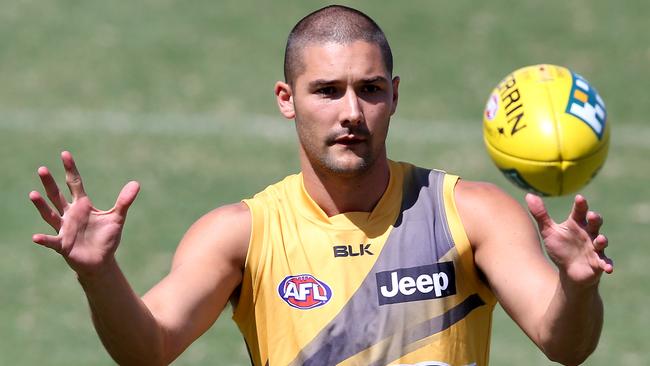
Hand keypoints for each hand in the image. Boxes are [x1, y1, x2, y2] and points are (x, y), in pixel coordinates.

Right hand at [29, 151, 139, 276]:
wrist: (101, 261)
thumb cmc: (106, 238)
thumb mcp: (117, 218)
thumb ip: (124, 201)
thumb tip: (136, 183)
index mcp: (83, 205)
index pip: (75, 183)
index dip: (70, 169)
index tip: (65, 154)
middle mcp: (70, 214)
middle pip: (57, 195)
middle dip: (50, 183)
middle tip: (42, 169)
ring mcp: (64, 229)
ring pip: (50, 214)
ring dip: (41, 205)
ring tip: (33, 194)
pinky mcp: (63, 244)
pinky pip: (52, 240)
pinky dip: (44, 239)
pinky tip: (36, 237)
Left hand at [526, 193, 612, 287]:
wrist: (568, 271)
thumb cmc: (560, 248)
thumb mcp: (549, 231)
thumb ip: (540, 215)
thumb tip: (529, 195)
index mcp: (577, 224)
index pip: (579, 212)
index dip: (581, 205)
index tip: (579, 198)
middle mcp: (589, 234)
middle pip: (595, 223)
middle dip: (595, 219)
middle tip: (592, 215)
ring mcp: (595, 248)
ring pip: (601, 242)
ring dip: (602, 240)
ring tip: (600, 239)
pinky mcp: (599, 262)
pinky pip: (605, 262)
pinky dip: (607, 264)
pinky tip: (608, 267)